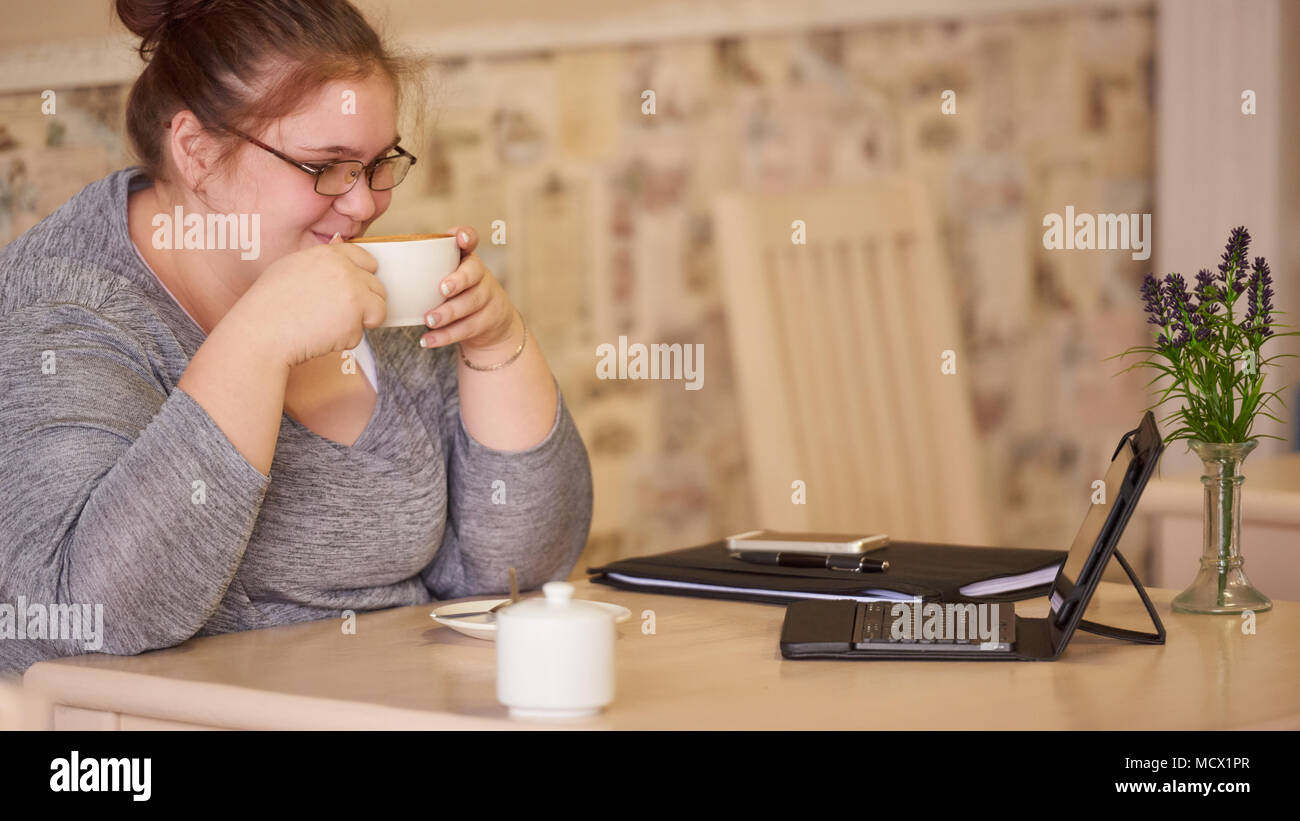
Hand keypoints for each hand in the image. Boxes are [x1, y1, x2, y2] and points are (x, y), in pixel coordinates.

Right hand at [228, 232, 385, 368]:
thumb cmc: (267, 307)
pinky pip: (362, 333)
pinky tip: (321, 337)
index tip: (355, 290)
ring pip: (378, 309)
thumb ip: (319, 264)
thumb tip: (339, 252)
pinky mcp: (356, 317)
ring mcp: (353, 292)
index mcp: (327, 254)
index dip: (363, 277)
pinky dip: (346, 340)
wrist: (261, 332)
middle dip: (364, 304)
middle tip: (337, 316)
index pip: (365, 259)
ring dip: (359, 322)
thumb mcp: (290, 269)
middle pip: (377, 286)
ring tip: (328, 326)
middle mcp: (344, 269)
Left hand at [420, 225, 518, 354]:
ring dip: (448, 312)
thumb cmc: (453, 294)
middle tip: (441, 289)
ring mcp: (487, 297)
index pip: (471, 239)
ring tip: (429, 320)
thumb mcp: (445, 276)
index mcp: (465, 258)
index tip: (459, 238)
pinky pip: (467, 328)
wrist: (489, 323)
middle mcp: (480, 274)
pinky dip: (445, 336)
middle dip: (458, 280)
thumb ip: (418, 267)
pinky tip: (427, 340)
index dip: (467, 236)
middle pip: (474, 273)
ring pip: (471, 303)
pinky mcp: (490, 320)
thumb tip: (362, 255)